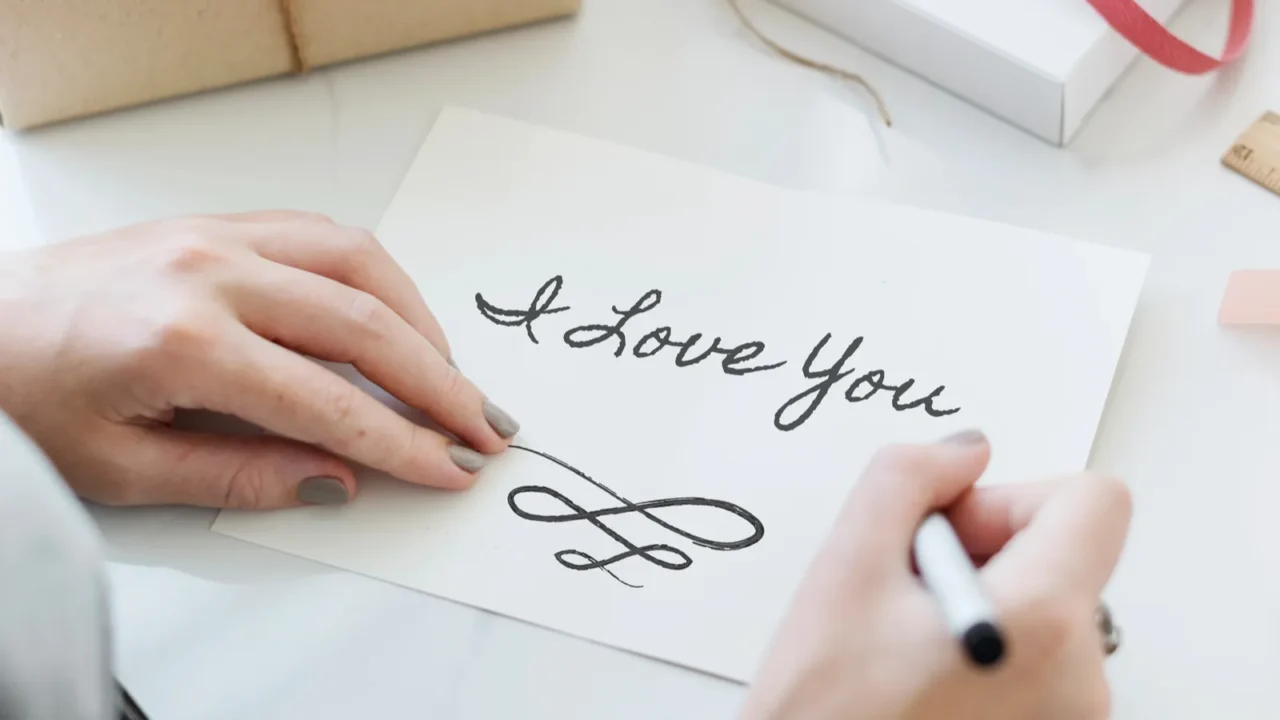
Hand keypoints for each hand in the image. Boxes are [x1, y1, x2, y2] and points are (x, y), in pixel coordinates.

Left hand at [0, 211, 519, 509]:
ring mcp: (217, 235)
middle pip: (365, 325)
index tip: (448, 470)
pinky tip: (396, 316)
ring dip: (421, 322)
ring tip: (450, 377)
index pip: (329, 403)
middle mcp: (212, 273)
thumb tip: (335, 479)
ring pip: (359, 265)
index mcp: (184, 342)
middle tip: (483, 428)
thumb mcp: (123, 469)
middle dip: (440, 384)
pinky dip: (377, 278)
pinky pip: (324, 236)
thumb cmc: (26, 395)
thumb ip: (240, 475)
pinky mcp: (217, 222)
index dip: (402, 444)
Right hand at [739, 430, 1130, 719]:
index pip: (1095, 501)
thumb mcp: (844, 568)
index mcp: (1042, 623)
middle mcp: (1081, 680)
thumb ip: (907, 478)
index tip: (952, 534)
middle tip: (906, 593)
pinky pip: (1041, 662)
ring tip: (907, 643)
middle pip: (1065, 556)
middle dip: (985, 552)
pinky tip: (924, 676)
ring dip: (981, 603)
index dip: (1013, 498)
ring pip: (1047, 609)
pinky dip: (989, 650)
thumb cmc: (823, 712)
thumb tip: (963, 453)